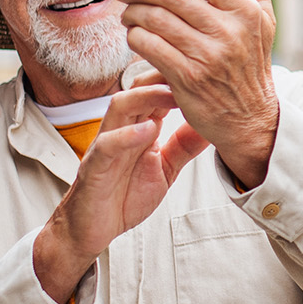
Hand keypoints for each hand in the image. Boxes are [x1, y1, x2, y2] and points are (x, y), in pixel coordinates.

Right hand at [32, 85, 208, 303]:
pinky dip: (126, 135)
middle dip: (163, 78)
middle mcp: (121, 130)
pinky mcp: (94, 167)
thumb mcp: (165, 170)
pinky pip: (107, 145)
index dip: (177, 80)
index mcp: (138, 128)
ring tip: (171, 95)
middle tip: (190, 73)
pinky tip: (148, 131)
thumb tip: (211, 127)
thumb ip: (184, 148)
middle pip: (138, 90)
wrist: (91, 230)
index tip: (205, 74)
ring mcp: (106, 146)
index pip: (156, 93)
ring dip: (145, 97)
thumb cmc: (124, 196)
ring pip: (119, 107)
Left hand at [115, 0, 279, 188]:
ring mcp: (208, 56)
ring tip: (126, 10)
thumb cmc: (251, 65)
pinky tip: (133, 34)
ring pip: (156, 20)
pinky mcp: (187, 79)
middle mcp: (229, 31)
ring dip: (132, 11)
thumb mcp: (265, 22)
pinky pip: (149, 48)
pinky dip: (135, 37)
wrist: (250, 120)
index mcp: (246, 11)